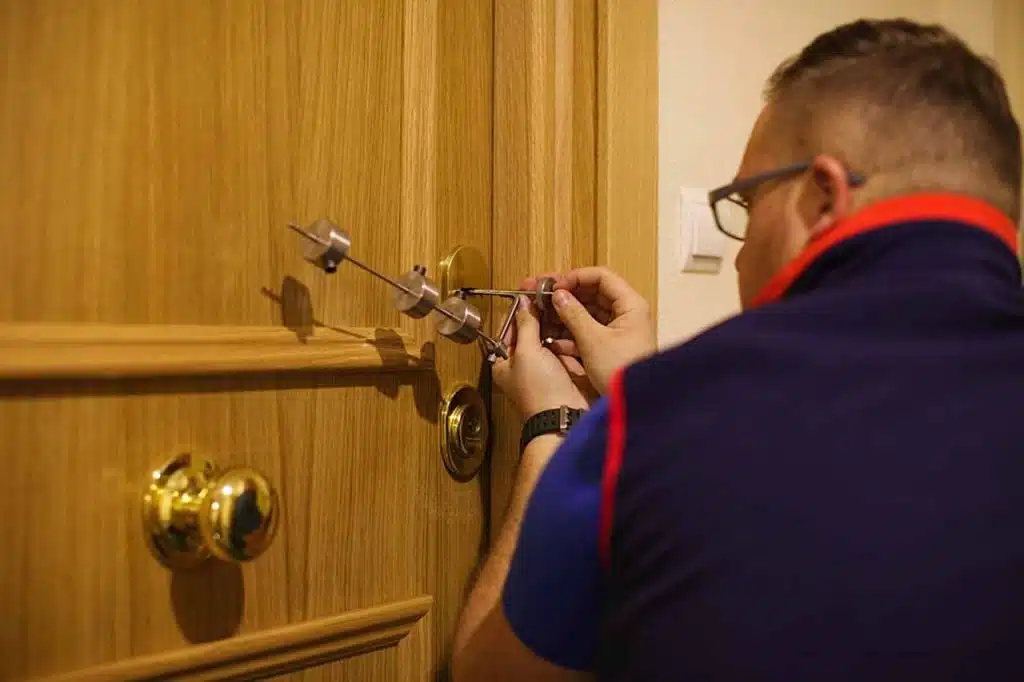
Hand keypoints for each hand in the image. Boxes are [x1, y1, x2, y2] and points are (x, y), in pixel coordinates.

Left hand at [492, 296, 595, 418]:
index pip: (508, 329)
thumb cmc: (538, 388)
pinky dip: (569, 336)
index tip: (530, 292)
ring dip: (556, 324)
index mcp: (504, 362)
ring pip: (549, 337)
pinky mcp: (563, 370)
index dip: (519, 311)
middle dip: (540, 316)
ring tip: (564, 304)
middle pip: (530, 332)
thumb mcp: (526, 351)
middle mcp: (522, 365)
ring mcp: (544, 367)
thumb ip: (525, 324)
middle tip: (551, 295)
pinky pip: (565, 347)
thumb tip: (523, 301)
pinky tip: (574, 321)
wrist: (565, 415)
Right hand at [522, 267, 655, 394]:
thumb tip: (558, 296)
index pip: (601, 277)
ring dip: (565, 314)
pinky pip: (588, 331)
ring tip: (541, 316)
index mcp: (630, 305)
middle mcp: (626, 314)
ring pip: (588, 313)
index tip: (554, 286)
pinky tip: (552, 339)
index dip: (575, 278)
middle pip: (592, 293)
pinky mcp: (611, 347)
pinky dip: (571, 333)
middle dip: (565, 295)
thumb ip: (573, 314)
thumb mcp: (593, 341)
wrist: (636, 406)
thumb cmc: (622, 372)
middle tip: (539, 294)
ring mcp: (619, 330)